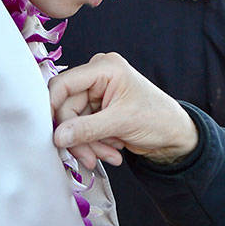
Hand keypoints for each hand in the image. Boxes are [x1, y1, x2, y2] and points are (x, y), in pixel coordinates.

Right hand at [48, 53, 197, 170]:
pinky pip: (81, 130)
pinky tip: (113, 151)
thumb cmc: (159, 119)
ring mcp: (95, 94)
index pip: (63, 84)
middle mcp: (97, 77)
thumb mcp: (122, 123)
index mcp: (104, 68)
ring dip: (88, 145)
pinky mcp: (96, 111)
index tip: (50, 134)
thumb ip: (87, 129)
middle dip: (78, 137)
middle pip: (66, 109)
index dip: (52, 108)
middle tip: (90, 158)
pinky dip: (93, 145)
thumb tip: (58, 136)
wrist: (174, 135)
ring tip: (110, 155)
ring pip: (72, 123)